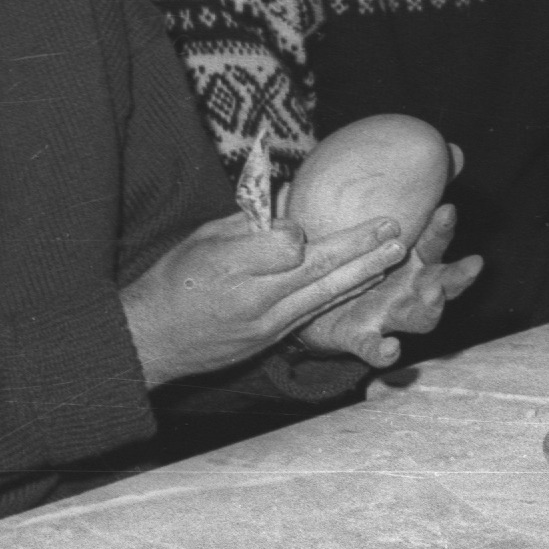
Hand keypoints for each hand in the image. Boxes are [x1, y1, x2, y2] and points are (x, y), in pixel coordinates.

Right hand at [122, 209, 407, 386]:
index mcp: (229, 267)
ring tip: (396, 251)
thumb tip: (288, 208)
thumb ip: (248, 225)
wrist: (152, 339)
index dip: (296, 230)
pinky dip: (343, 292)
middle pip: (318, 268)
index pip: (286, 245)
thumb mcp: (201, 241)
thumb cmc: (173, 280)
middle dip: (360, 246)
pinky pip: (316, 311)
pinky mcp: (273, 337)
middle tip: (394, 227)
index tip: (295, 223)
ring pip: (325, 293)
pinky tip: (368, 278)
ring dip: (365, 271)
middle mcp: (253, 298)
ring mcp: (266, 322)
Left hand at [298, 202, 482, 367]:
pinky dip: (384, 350)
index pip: (434, 242)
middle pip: (445, 283)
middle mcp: (411, 289)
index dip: (443, 228)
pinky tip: (390, 349)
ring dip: (432, 307)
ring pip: (422, 317)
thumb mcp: (373, 231)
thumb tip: (437, 155)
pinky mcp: (364, 338)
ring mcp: (391, 316)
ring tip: (433, 295)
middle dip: (458, 275)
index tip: (447, 209)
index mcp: (414, 260)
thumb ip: (397, 199)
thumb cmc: (359, 262)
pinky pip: (375, 347)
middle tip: (471, 264)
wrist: (320, 309)